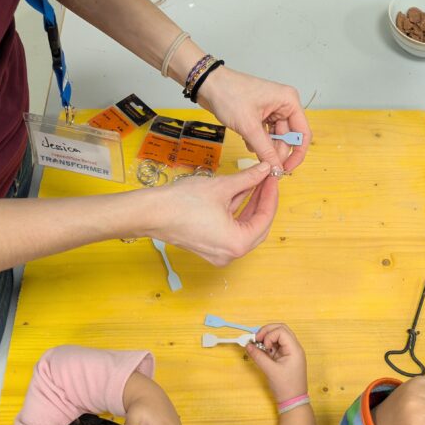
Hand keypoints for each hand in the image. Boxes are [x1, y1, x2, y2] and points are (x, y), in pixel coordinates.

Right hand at [138, 162, 277, 265]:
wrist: (151, 212)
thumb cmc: (182, 203)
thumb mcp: (222, 187)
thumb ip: (248, 179)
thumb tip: (265, 170)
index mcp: (238, 244)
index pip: (265, 218)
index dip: (271, 194)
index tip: (273, 177)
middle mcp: (230, 254)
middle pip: (257, 225)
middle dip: (263, 200)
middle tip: (267, 180)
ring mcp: (219, 252)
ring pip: (244, 227)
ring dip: (250, 205)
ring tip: (256, 182)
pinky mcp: (209, 246)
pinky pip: (231, 229)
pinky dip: (236, 212)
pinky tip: (241, 192)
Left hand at [197, 66, 310, 172]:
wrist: (207, 84)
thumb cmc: (229, 95)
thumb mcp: (249, 126)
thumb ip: (265, 150)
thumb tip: (277, 170)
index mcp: (289, 102)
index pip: (302, 134)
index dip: (296, 154)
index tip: (286, 169)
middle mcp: (284, 105)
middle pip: (287, 138)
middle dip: (276, 153)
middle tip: (265, 167)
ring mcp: (272, 110)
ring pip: (275, 138)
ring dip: (264, 147)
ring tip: (251, 148)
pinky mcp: (260, 114)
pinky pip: (264, 135)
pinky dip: (257, 142)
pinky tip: (246, 142)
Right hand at [246, 323, 307, 402]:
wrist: (293, 401)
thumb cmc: (285, 386)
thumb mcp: (270, 371)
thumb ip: (258, 356)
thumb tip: (248, 345)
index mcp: (294, 349)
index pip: (281, 331)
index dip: (269, 334)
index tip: (260, 343)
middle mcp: (294, 347)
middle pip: (281, 329)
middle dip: (267, 331)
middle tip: (256, 339)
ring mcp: (290, 351)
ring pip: (279, 336)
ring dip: (267, 337)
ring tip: (258, 345)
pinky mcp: (286, 356)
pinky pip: (277, 345)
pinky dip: (268, 345)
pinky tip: (262, 350)